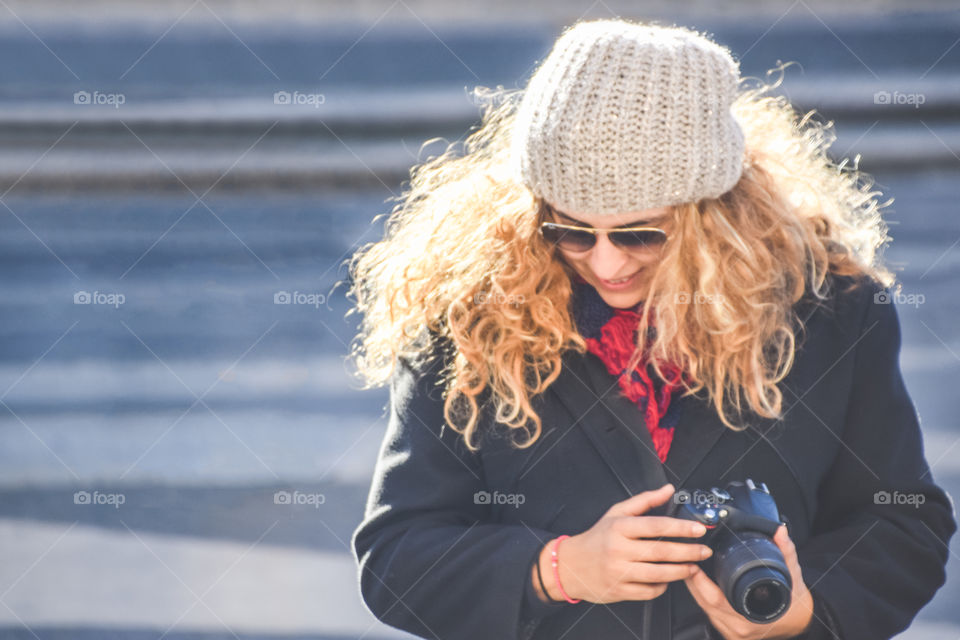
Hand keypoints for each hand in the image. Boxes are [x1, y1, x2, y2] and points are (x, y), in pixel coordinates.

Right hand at [542, 483, 712, 603]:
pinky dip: (662, 586)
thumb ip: (644, 501)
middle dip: (688, 552)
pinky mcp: (619, 591)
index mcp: (619, 527)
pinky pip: (648, 591)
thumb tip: (668, 489)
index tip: (699, 528)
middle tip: (704, 551)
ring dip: (681, 571)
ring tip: (694, 567)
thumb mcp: (616, 513)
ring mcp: (618, 572)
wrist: (570, 565)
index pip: (655, 526)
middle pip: (660, 551)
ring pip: (658, 574)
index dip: (680, 527)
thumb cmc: (597, 537)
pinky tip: (669, 580)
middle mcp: (618, 549)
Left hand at [683, 524, 813, 639]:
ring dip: (695, 589)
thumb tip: (779, 530)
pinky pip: (710, 614)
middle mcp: (739, 627)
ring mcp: (733, 632)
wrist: (800, 621)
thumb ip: (785, 551)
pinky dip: (702, 598)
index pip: (716, 599)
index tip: (694, 565)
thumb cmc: (794, 601)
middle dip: (692, 581)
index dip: (700, 582)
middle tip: (686, 560)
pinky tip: (699, 584)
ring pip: (704, 609)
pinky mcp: (729, 633)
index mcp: (751, 615)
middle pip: (704, 603)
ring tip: (689, 568)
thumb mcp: (792, 574)